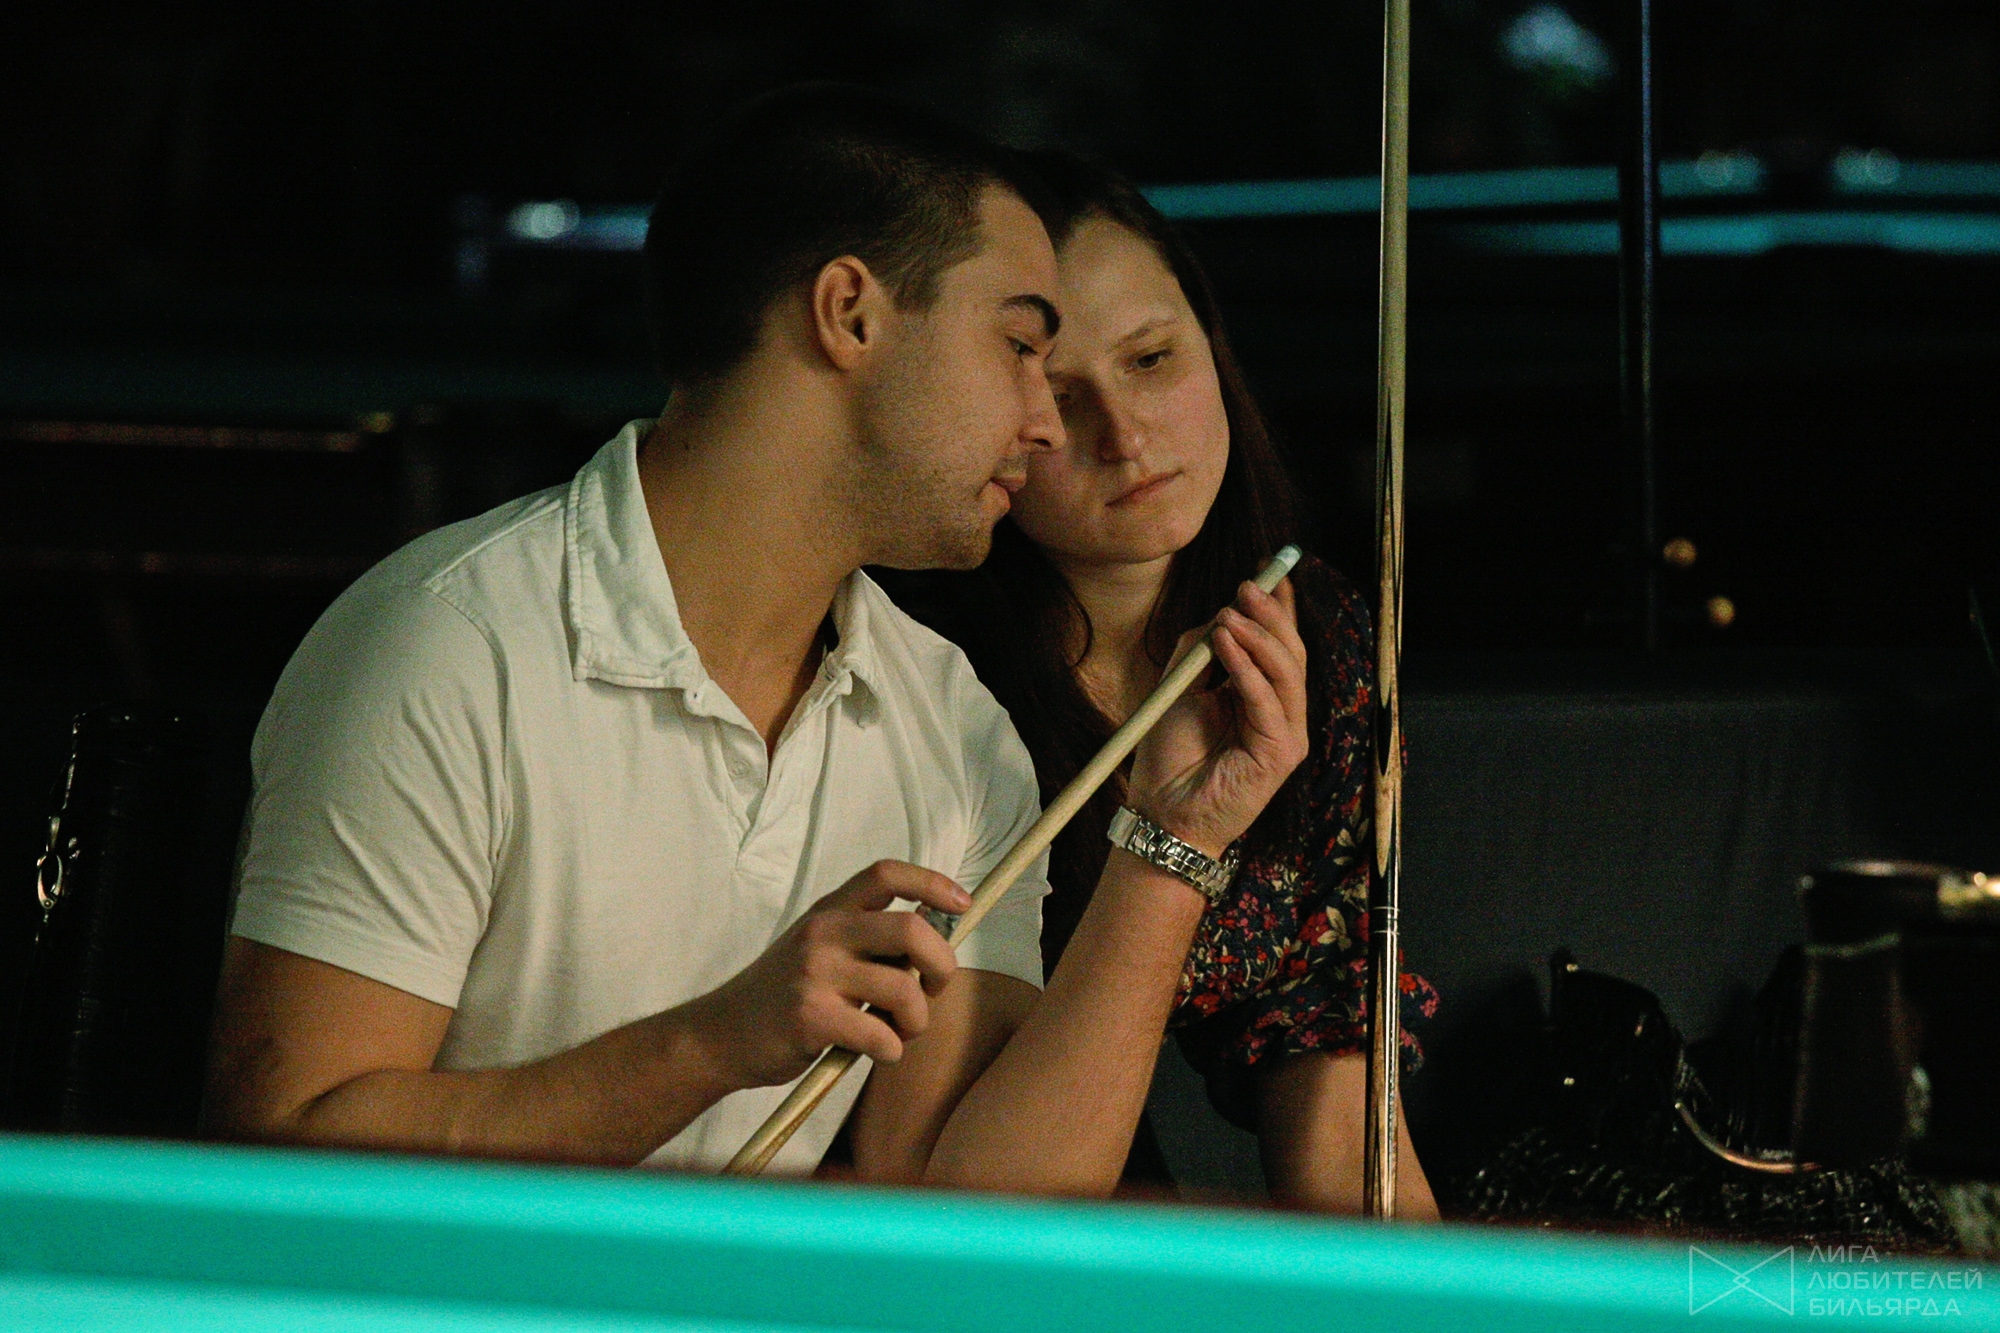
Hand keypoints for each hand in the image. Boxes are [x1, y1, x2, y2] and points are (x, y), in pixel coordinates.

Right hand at [682, 861, 968, 1089]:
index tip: (963, 905)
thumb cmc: (784, 996)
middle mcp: (822, 932)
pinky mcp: (809, 1016)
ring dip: (917, 1021)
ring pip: (905, 990)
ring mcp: (814, 972)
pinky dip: (891, 1051)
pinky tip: (874, 1052)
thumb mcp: (819, 950)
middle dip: (942, 966)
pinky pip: (881, 1036)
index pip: (886, 874)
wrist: (721, 1035)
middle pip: (912, 930)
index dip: (932, 883)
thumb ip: (867, 941)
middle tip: (934, 990)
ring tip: (899, 1032)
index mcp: (828, 910)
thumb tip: (936, 943)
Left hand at [1127, 577, 1309, 859]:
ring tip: (1229, 615)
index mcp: (1260, 697)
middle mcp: (1279, 713)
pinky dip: (1247, 669)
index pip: (1279, 646)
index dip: (1279, 609)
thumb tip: (1223, 614)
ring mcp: (1285, 734)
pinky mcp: (1281, 754)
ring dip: (1258, 638)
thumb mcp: (1179, 688)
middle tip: (1246, 587)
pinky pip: (1268, 702)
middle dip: (1271, 616)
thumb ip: (1200, 652)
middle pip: (1291, 653)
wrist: (1163, 812)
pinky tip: (1227, 644)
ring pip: (1287, 673)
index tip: (1270, 572)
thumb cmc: (1170, 756)